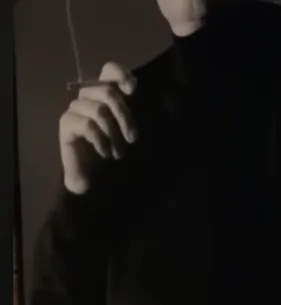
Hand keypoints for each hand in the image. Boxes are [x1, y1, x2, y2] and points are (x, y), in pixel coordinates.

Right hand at [59, 62, 137, 194]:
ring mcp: (76, 110)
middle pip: (107, 91)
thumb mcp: (132, 131)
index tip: (132, 90)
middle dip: (124, 115)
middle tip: (133, 139)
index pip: (108, 70)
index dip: (119, 73)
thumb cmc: (118, 152)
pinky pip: (86, 124)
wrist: (97, 179)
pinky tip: (105, 153)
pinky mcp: (66, 124)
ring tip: (119, 153)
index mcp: (106, 95)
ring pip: (98, 109)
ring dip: (113, 133)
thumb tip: (135, 90)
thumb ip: (135, 111)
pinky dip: (100, 140)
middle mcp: (89, 97)